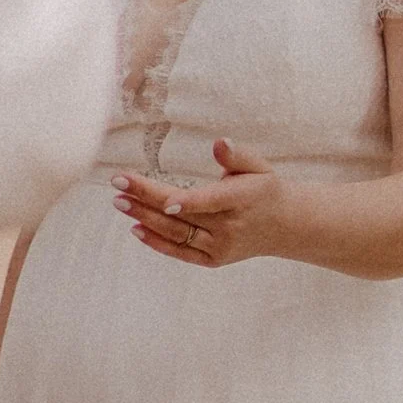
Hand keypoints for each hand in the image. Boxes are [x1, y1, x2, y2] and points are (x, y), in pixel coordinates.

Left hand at [114, 140, 288, 267]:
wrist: (283, 225)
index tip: (163, 199)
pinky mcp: (213, 259)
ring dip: (145, 219)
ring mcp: (220, 247)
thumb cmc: (263, 189)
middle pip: (182, 215)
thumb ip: (237, 155)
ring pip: (177, 234)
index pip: (210, 202)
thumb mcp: (258, 166)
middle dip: (148, 200)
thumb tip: (219, 143)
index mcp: (242, 200)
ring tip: (120, 202)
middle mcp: (230, 227)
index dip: (187, 202)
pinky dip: (157, 243)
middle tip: (119, 185)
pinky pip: (181, 252)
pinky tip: (136, 228)